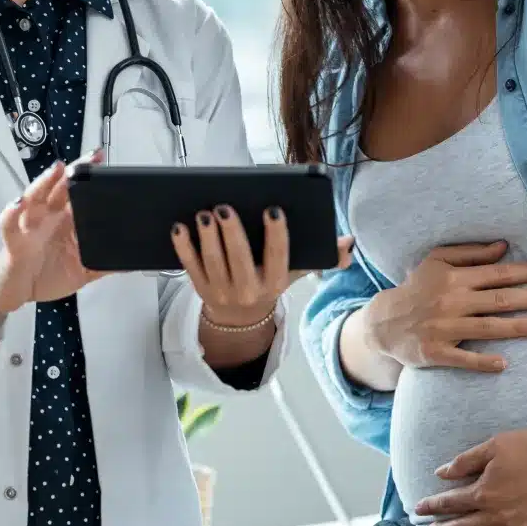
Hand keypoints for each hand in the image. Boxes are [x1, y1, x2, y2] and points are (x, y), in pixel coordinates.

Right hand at [0, 151, 105, 322]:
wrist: (16, 291)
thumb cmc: (46, 273)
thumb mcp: (82, 271)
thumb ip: (103, 265)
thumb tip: (129, 263)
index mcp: (66, 220)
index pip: (78, 191)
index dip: (89, 176)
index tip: (104, 163)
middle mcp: (48, 216)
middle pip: (59, 186)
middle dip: (74, 170)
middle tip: (90, 158)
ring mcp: (30, 225)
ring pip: (35, 196)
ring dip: (45, 181)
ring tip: (57, 169)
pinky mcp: (14, 240)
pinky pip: (9, 223)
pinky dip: (11, 212)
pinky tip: (18, 204)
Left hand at [171, 205, 354, 326]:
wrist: (241, 318)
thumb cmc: (270, 280)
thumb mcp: (297, 272)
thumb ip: (324, 257)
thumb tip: (347, 243)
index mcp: (275, 282)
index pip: (279, 256)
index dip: (276, 234)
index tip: (272, 209)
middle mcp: (249, 290)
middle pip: (239, 259)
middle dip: (231, 233)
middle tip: (224, 207)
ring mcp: (222, 292)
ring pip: (213, 262)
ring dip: (206, 237)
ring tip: (204, 213)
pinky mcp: (201, 290)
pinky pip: (190, 268)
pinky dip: (183, 248)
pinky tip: (179, 228)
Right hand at [365, 240, 526, 372]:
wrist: (384, 322)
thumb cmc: (416, 288)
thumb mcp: (436, 261)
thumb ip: (470, 254)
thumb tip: (503, 247)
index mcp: (453, 278)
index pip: (498, 273)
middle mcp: (451, 301)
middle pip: (499, 300)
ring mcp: (443, 328)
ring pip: (487, 328)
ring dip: (517, 327)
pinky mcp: (435, 352)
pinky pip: (462, 358)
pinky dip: (482, 362)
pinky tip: (503, 364)